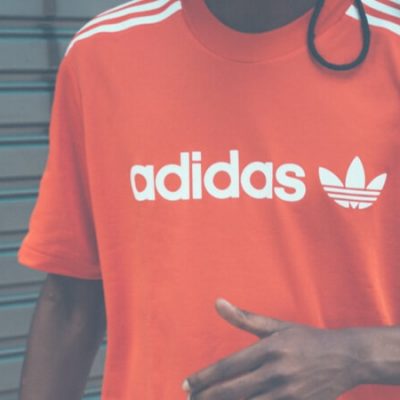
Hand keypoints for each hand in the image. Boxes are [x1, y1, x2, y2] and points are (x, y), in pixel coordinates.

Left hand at [182, 298, 362, 399]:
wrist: (347, 357)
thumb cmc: (306, 338)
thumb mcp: (276, 325)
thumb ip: (244, 317)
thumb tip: (217, 302)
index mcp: (270, 348)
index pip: (230, 365)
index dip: (206, 377)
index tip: (187, 384)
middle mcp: (278, 371)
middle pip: (235, 390)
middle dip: (209, 397)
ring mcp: (290, 392)